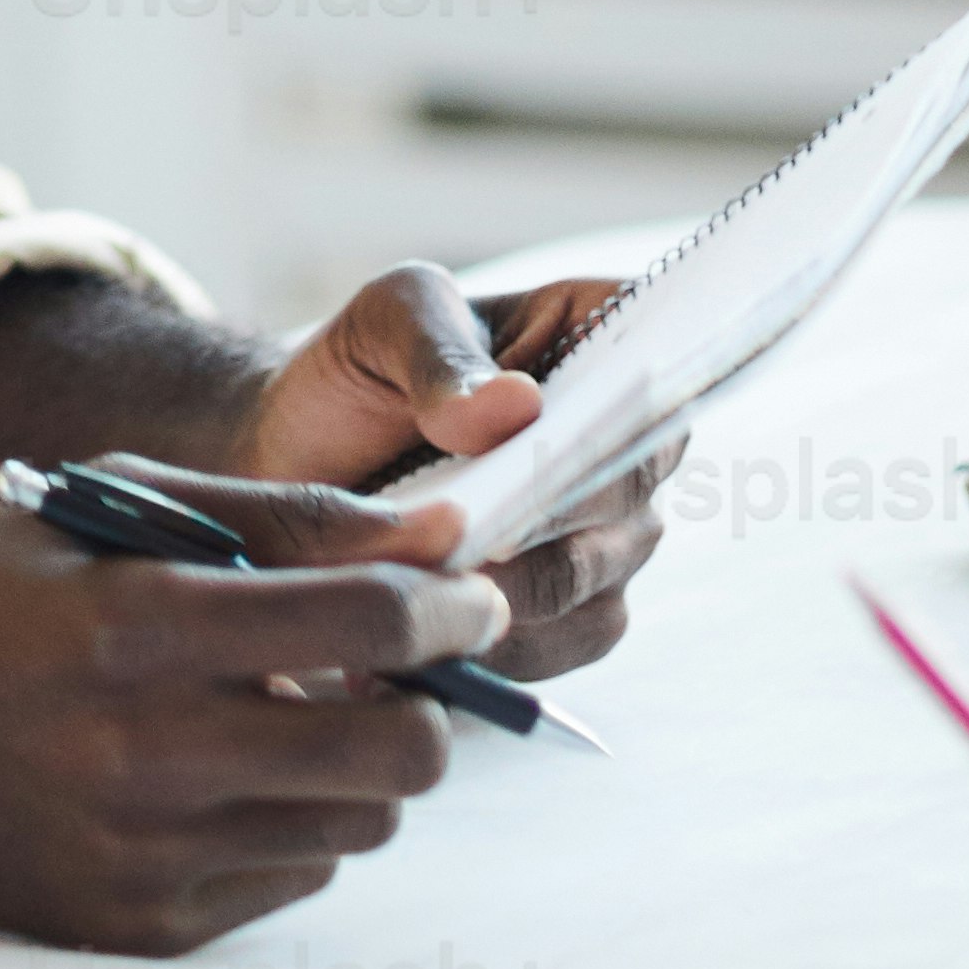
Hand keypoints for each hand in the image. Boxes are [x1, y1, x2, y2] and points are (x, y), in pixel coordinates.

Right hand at [0, 487, 511, 955]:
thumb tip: (424, 532)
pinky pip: (288, 880)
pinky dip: (285, 824)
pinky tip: (217, 776)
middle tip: (401, 673)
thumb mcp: (100, 507)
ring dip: (356, 765)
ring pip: (357, 826)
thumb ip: (268, 518)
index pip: (365, 627)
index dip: (446, 607)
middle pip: (398, 756)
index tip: (469, 595)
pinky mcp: (140, 926)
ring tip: (287, 715)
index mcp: (138, 625)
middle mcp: (150, 752)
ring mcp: (147, 855)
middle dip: (430, 706)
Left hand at [240, 259, 668, 679]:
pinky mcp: (579, 616)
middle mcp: (629, 445)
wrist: (309, 457)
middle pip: (626, 490)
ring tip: (419, 584)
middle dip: (541, 516)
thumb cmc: (364, 369)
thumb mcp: (386, 324)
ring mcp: (613, 537)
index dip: (626, 406)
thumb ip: (440, 355)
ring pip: (588, 582)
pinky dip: (492, 644)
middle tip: (463, 536)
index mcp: (603, 337)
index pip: (658, 368)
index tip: (560, 438)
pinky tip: (422, 632)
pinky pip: (558, 645)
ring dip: (505, 591)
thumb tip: (515, 407)